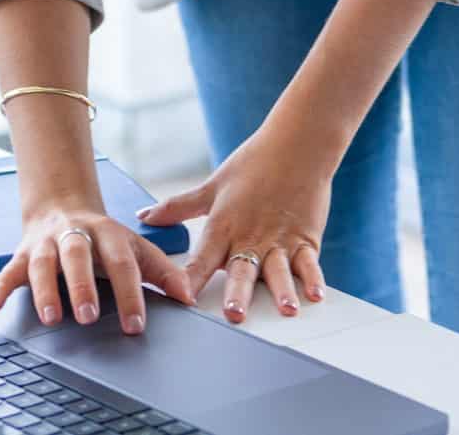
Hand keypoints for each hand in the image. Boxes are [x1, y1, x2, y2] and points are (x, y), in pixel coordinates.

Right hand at [0, 201, 193, 334]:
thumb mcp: (135, 247)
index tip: (134, 325)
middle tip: (88, 316)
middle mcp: (76, 235)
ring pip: (43, 263)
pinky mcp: (21, 253)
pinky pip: (8, 269)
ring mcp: (46, 243)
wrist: (62, 203)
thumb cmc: (103, 237)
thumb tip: (190, 296)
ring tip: (50, 317)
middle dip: (82, 286)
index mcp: (108, 233)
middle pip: (78, 256)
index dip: (129, 294)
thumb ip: (161, 271)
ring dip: (45, 289)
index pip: (121, 262)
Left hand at [138, 127, 331, 323]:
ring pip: (279, 270)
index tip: (181, 298)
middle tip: (235, 314)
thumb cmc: (253, 163)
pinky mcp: (305, 239)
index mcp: (224, 226)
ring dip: (282, 290)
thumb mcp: (212, 186)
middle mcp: (251, 237)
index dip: (191, 279)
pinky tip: (316, 295)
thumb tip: (143, 216)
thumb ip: (177, 207)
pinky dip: (313, 278)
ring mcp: (280, 240)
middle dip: (239, 292)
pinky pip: (309, 262)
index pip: (203, 258)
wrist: (296, 144)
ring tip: (285, 309)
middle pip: (242, 269)